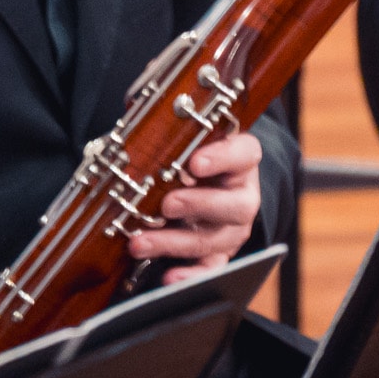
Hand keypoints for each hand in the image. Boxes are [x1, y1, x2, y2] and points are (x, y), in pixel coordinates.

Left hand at [130, 130, 260, 283]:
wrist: (204, 187)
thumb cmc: (187, 158)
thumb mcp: (180, 136)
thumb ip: (164, 118)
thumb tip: (133, 100)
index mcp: (239, 160)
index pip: (245, 153)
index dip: (224, 156)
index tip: (195, 160)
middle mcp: (242, 195)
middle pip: (235, 204)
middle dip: (199, 204)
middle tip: (167, 204)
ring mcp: (232, 229)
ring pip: (215, 240)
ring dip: (175, 242)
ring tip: (139, 242)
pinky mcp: (219, 255)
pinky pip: (210, 270)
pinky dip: (189, 276)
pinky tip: (167, 277)